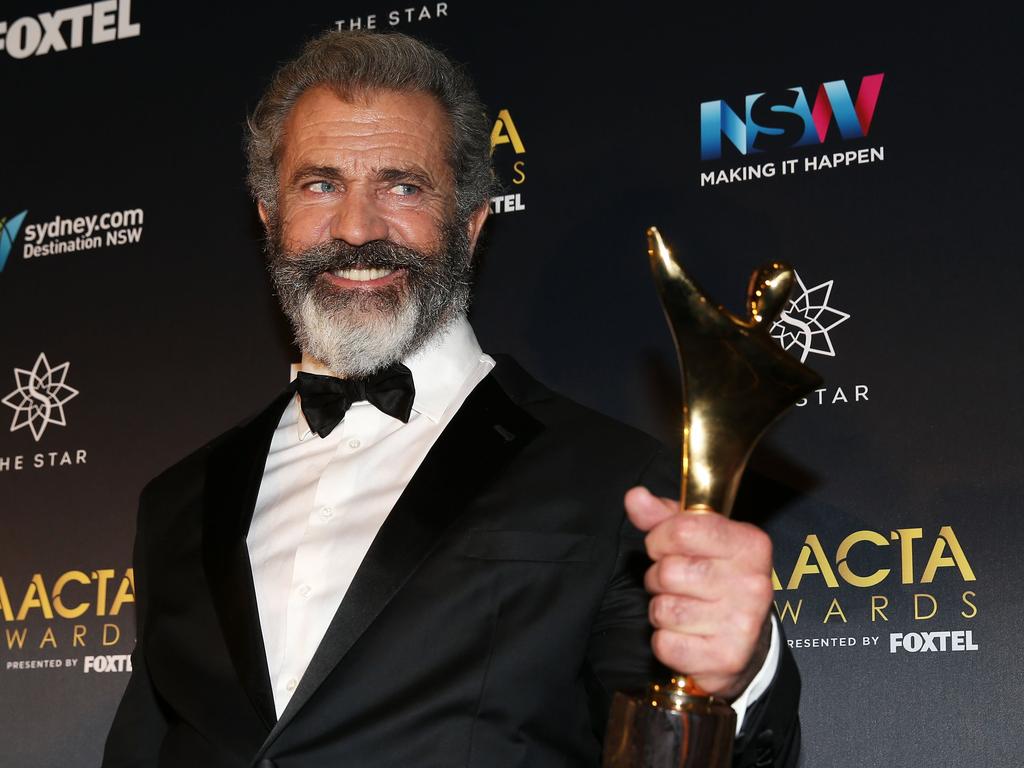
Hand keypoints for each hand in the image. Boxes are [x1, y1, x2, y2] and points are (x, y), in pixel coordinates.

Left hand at [625, 486, 773, 700]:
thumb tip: (634, 497)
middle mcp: (752, 583)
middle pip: (668, 572)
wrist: (748, 641)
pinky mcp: (725, 658)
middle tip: (676, 584)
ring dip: (662, 610)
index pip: (682, 530)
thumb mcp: (697, 539)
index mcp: (749, 544)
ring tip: (683, 608)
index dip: (660, 539)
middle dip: (659, 578)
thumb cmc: (716, 578)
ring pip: (664, 609)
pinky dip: (665, 641)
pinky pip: (665, 643)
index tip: (665, 548)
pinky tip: (686, 636)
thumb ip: (662, 516)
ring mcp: (741, 623)